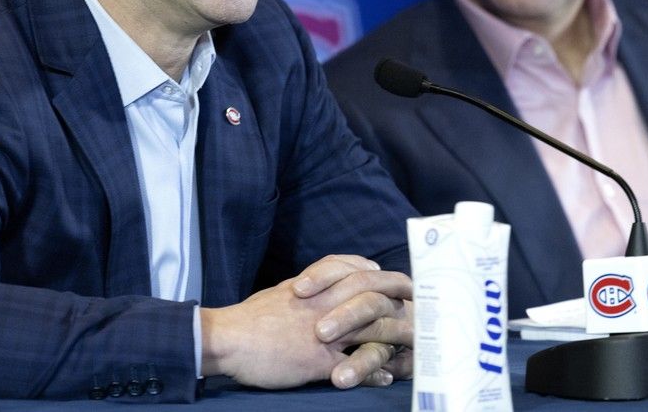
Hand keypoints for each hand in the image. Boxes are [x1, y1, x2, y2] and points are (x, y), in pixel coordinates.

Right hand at [200, 255, 411, 389]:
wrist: (229, 339)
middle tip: (419, 305)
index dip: (381, 275)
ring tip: (411, 344)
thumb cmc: (254, 317)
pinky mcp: (316, 360)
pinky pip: (353, 366)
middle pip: (370, 294)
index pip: (355, 271)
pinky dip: (373, 371)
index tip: (397, 279)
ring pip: (368, 329)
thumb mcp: (286, 290)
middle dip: (398, 298)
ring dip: (393, 336)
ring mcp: (322, 332)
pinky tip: (386, 376)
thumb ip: (314, 284)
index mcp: (314, 287)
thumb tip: (333, 278)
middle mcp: (323, 304)